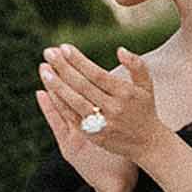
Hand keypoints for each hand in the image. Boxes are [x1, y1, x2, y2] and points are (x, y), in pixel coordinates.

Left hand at [37, 46, 150, 187]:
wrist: (147, 143)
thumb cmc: (144, 109)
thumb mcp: (146, 86)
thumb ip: (136, 65)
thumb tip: (120, 49)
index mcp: (125, 93)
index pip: (97, 74)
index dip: (79, 61)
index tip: (64, 48)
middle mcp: (113, 108)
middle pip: (83, 86)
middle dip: (63, 68)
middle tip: (48, 53)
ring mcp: (102, 123)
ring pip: (75, 102)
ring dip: (57, 86)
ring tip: (44, 70)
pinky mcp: (94, 136)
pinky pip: (73, 117)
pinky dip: (60, 104)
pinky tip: (47, 92)